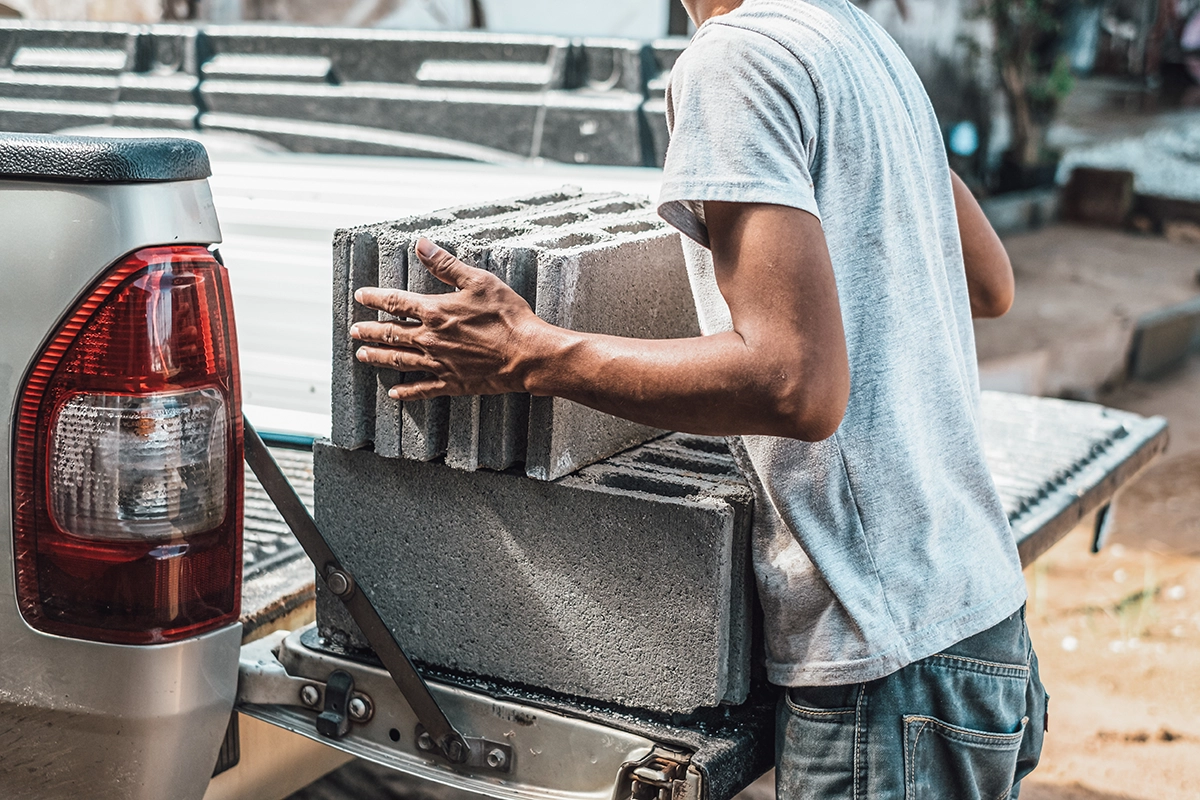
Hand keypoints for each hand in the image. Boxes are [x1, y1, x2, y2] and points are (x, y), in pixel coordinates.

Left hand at [350, 238, 545, 400]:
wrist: (527, 355)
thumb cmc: (508, 317)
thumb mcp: (479, 281)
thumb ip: (446, 265)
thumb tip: (421, 244)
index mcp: (435, 312)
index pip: (395, 302)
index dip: (375, 298)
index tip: (361, 296)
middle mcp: (430, 339)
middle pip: (390, 334)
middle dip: (369, 331)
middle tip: (354, 331)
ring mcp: (439, 363)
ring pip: (399, 360)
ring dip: (378, 357)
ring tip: (362, 355)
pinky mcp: (452, 382)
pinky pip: (422, 388)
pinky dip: (406, 391)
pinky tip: (394, 392)